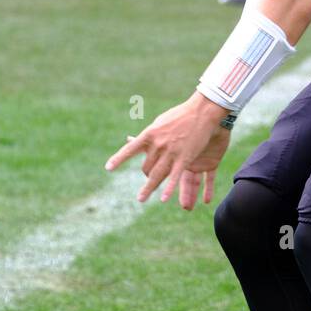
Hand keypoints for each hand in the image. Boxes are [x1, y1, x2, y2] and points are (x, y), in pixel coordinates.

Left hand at [105, 94, 230, 205]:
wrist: (201, 112)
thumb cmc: (181, 115)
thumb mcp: (160, 122)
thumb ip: (149, 135)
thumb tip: (135, 140)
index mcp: (149, 134)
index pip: (130, 150)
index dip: (119, 159)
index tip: (108, 168)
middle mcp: (157, 145)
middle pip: (146, 167)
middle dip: (146, 175)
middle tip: (148, 178)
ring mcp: (170, 153)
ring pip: (156, 176)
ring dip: (148, 189)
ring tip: (141, 199)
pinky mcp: (184, 159)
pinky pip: (174, 178)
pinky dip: (168, 189)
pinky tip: (163, 199)